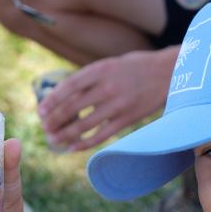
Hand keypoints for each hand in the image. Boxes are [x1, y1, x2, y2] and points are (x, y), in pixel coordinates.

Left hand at [38, 48, 175, 150]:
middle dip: (55, 120)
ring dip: (66, 134)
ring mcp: (118, 104)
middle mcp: (107, 87)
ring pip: (85, 124)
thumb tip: (65, 95)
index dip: (52, 100)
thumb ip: (91, 78)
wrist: (169, 73)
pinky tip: (74, 147)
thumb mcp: (111, 64)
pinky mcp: (127, 119)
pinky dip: (86, 143)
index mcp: (100, 69)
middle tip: (45, 128)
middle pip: (73, 107)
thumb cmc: (137, 67)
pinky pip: (102, 134)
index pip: (69, 87)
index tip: (41, 111)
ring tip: (54, 141)